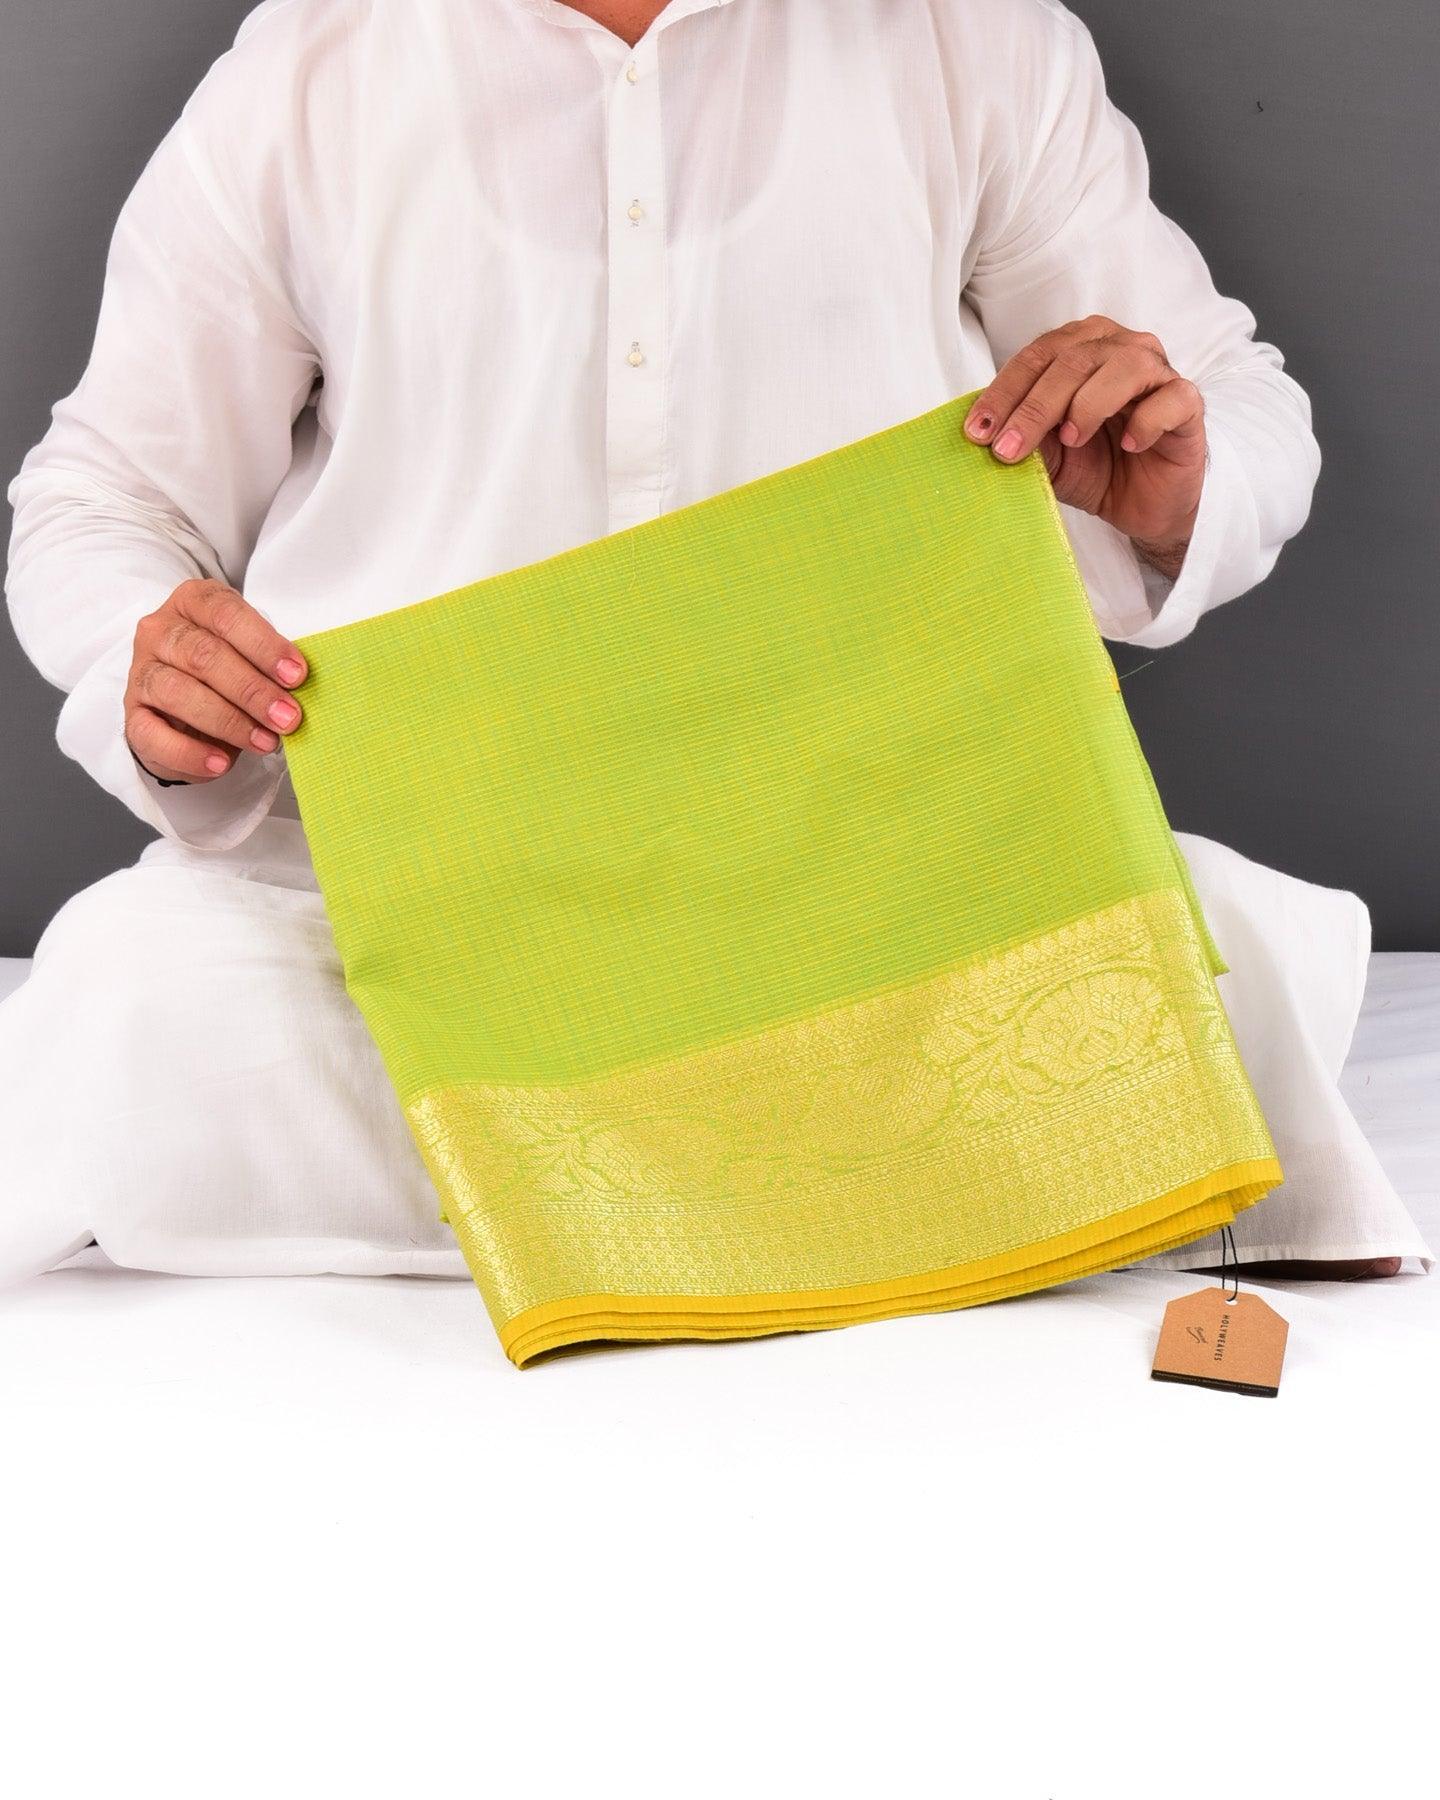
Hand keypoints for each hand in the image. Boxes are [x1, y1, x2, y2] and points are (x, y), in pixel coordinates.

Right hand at [125, 578, 306, 783]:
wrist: (185, 706)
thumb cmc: (228, 670)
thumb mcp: (250, 654)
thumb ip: (268, 663)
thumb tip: (301, 687)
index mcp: (193, 602)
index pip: (225, 614)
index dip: (263, 645)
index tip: (296, 675)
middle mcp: (160, 631)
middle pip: (203, 655)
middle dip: (252, 690)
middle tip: (287, 717)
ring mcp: (142, 672)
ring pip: (177, 692)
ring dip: (228, 721)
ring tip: (265, 742)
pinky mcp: (132, 715)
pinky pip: (152, 734)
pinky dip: (189, 752)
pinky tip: (221, 763)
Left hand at [964, 316, 1204, 562]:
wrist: (1144, 505)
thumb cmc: (1097, 467)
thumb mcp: (1050, 458)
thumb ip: (1028, 439)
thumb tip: (992, 434)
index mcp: (1080, 349)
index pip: (1036, 357)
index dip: (1003, 392)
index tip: (976, 432)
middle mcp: (1119, 349)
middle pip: (1073, 360)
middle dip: (1034, 407)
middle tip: (1008, 450)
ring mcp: (1158, 372)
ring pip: (1123, 367)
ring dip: (1088, 405)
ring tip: (1071, 440)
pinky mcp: (1188, 403)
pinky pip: (1169, 399)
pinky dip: (1145, 422)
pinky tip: (1129, 446)